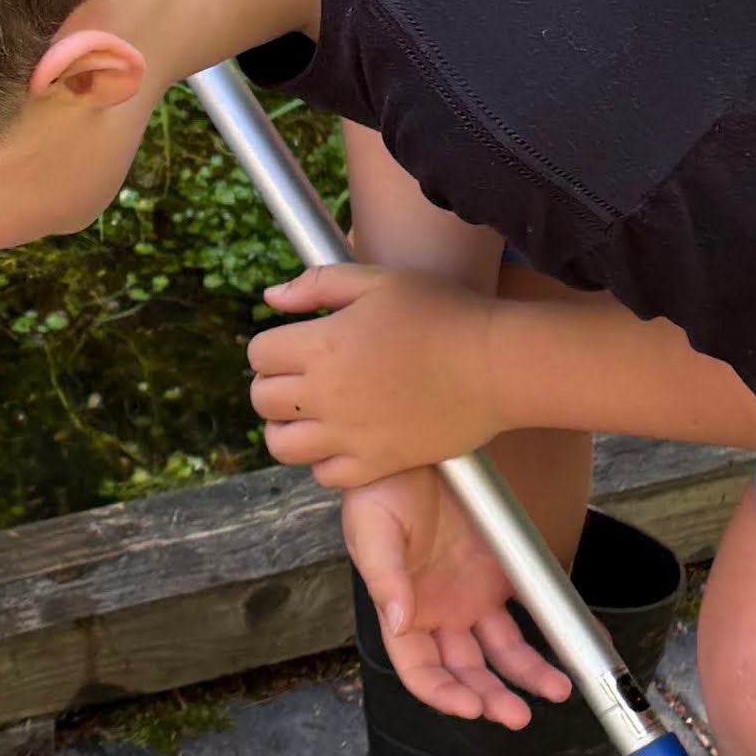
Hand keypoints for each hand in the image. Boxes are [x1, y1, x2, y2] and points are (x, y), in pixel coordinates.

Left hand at [246, 262, 493, 491]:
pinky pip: (324, 475)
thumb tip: (271, 299)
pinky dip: (324, 461)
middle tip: (301, 378)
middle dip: (272, 385)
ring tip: (311, 414)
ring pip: (281, 445)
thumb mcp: (378, 281)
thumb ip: (318, 285)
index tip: (294, 344)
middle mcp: (327, 394)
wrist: (496, 365)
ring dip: (287, 428)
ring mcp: (350, 434)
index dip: (271, 346)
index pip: (258, 354)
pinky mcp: (377, 464)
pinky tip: (342, 440)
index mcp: (323, 345)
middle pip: (262, 400)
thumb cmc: (442, 313)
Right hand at [340, 470, 574, 726]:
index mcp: (403, 612)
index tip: (469, 707)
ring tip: (557, 689)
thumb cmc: (380, 489)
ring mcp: (472, 597)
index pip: (420, 671)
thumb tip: (398, 622)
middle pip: (466, 670)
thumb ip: (384, 577)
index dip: (443, 694)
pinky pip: (533, 606)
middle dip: (489, 697)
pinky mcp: (501, 573)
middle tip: (516, 715)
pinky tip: (578, 644)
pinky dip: (556, 627)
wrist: (415, 445)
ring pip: (503, 650)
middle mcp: (440, 614)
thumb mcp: (372, 528)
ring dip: (527, 674)